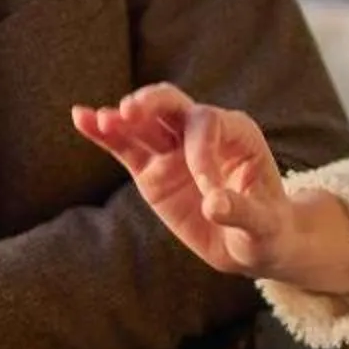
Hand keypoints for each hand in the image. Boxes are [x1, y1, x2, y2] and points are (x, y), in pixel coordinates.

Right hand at [71, 83, 348, 296]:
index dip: (202, 151)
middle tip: (132, 111)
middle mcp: (204, 134)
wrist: (253, 245)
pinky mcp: (151, 170)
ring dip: (121, 118)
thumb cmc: (267, 232)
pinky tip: (81, 118)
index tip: (207, 191)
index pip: (210, 124)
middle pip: (173, 104)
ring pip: (144, 123)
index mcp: (238, 134)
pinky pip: (125, 147)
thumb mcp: (264, 228)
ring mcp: (174, 150)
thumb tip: (213, 204)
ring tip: (102, 119)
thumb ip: (242, 213)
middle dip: (152, 103)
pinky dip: (103, 134)